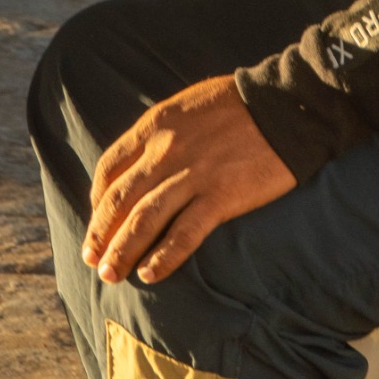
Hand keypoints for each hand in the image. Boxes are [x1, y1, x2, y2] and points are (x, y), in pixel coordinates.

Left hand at [83, 75, 294, 284]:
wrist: (287, 104)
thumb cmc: (239, 104)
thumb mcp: (186, 106)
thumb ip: (162, 133)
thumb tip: (143, 163)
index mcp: (155, 126)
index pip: (110, 169)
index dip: (97, 200)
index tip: (98, 220)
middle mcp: (165, 151)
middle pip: (119, 199)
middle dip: (100, 233)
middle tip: (91, 259)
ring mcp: (192, 175)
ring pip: (144, 220)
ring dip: (122, 251)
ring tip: (110, 275)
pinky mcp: (221, 196)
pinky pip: (184, 233)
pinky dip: (164, 257)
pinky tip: (150, 274)